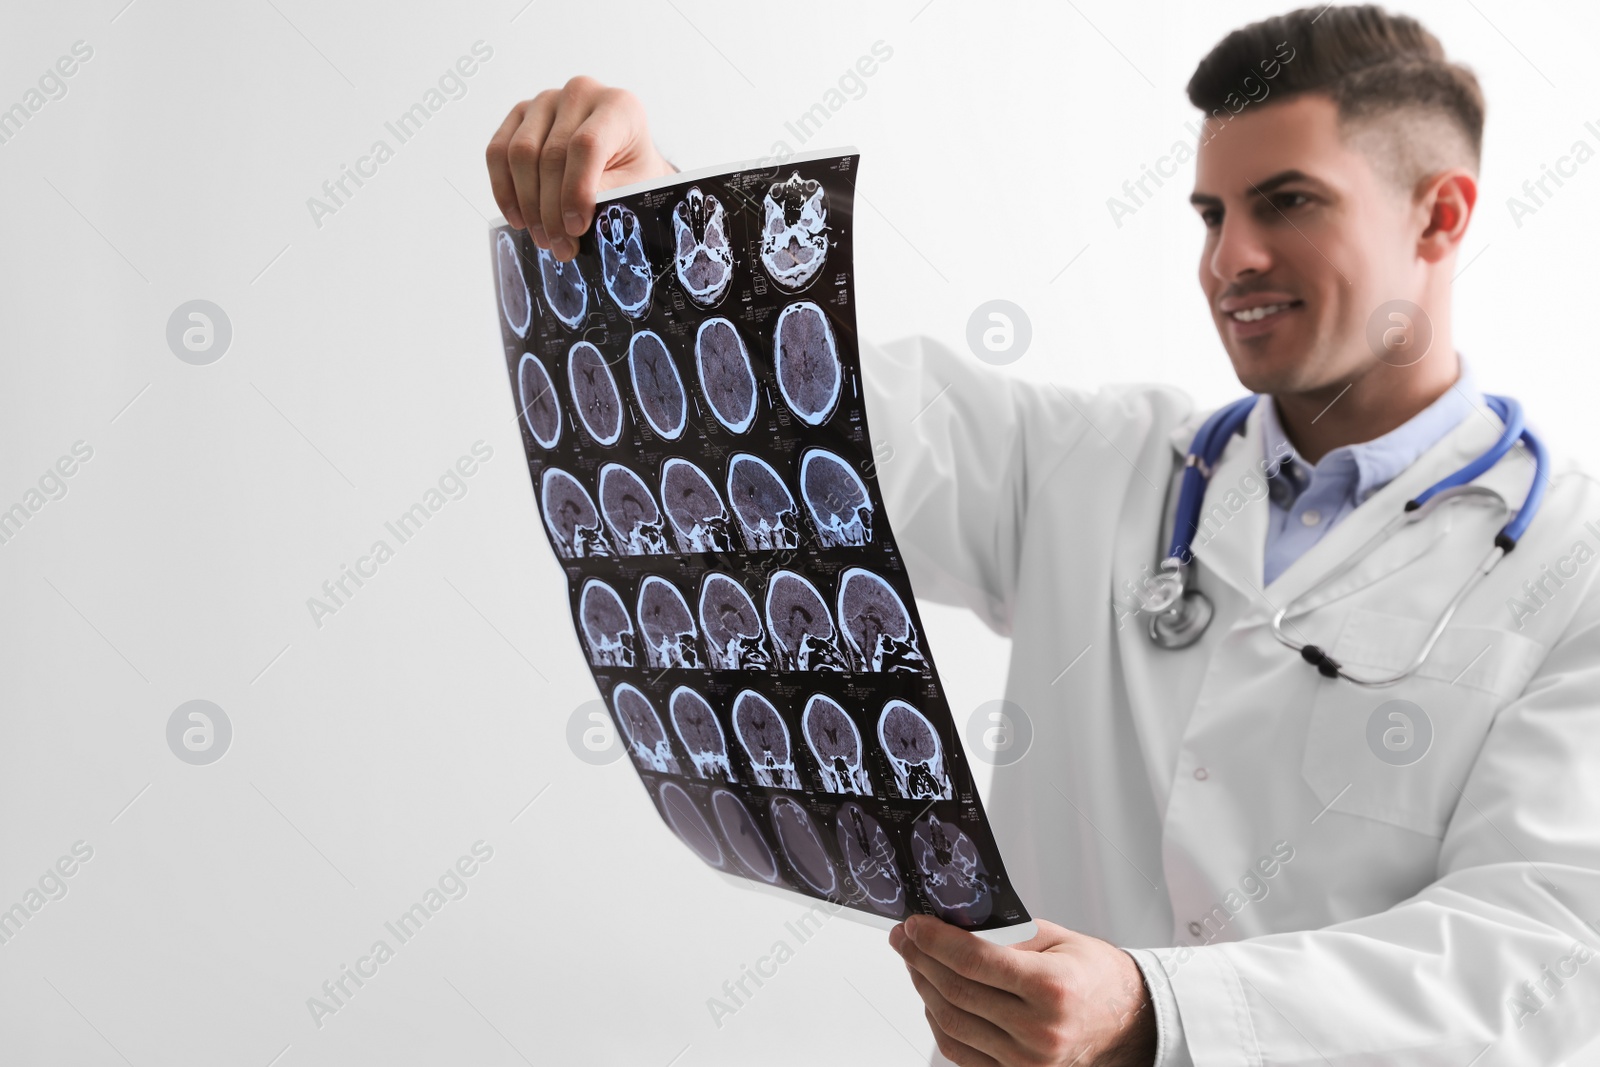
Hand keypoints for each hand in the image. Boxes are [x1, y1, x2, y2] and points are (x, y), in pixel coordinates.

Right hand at [485, 76, 675, 260]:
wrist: (623, 160)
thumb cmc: (633, 174)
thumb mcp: (635, 187)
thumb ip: (607, 196)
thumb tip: (571, 221)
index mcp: (619, 106)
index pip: (586, 145)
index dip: (576, 191)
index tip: (576, 229)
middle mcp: (580, 93)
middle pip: (551, 154)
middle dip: (551, 209)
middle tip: (559, 247)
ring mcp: (546, 101)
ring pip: (520, 154)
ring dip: (527, 204)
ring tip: (543, 238)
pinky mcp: (520, 115)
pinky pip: (498, 152)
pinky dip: (504, 190)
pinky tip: (518, 218)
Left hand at [890, 915, 1156, 1066]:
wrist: (1128, 1023)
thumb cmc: (1094, 977)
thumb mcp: (1056, 939)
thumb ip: (1006, 932)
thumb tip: (952, 921)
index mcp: (1052, 989)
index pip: (974, 961)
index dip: (935, 940)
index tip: (914, 924)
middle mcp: (1039, 1031)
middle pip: (956, 992)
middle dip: (920, 959)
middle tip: (904, 937)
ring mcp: (1027, 1062)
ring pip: (951, 1024)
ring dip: (924, 989)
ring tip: (915, 961)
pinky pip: (960, 1051)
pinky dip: (939, 1021)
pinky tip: (933, 995)